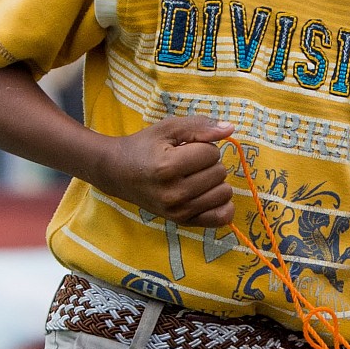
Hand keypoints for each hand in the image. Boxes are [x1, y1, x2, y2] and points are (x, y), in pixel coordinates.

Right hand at [94, 117, 234, 226]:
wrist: (119, 173)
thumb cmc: (144, 147)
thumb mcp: (168, 128)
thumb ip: (199, 126)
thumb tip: (230, 129)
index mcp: (168, 167)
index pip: (211, 153)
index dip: (202, 146)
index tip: (185, 149)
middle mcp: (174, 193)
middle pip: (219, 173)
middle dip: (208, 164)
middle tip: (188, 163)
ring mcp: (179, 211)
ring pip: (224, 193)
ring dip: (215, 182)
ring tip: (195, 177)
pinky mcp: (183, 222)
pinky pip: (221, 218)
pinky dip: (222, 204)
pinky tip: (209, 194)